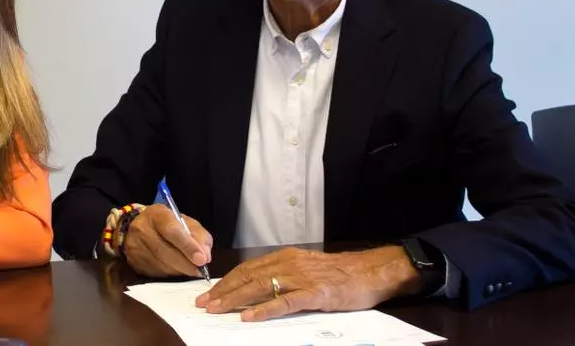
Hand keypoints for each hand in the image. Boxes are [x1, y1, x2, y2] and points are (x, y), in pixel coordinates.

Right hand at [122, 206, 212, 277]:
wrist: (139, 226)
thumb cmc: (167, 223)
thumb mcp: (186, 222)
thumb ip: (199, 236)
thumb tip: (205, 257)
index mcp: (156, 214)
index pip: (173, 231)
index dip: (188, 247)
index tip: (202, 260)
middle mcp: (142, 229)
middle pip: (165, 251)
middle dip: (186, 263)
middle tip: (200, 270)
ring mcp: (135, 246)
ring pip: (161, 265)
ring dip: (179, 270)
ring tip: (190, 270)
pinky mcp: (133, 262)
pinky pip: (155, 272)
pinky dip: (170, 274)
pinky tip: (177, 270)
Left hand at [194, 246, 421, 320]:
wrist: (371, 271)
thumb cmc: (340, 273)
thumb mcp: (306, 269)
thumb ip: (284, 276)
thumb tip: (258, 289)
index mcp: (285, 258)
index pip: (248, 269)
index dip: (226, 281)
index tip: (208, 293)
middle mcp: (288, 264)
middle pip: (248, 277)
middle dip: (223, 291)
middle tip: (203, 304)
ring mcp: (301, 278)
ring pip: (260, 287)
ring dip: (235, 299)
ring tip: (217, 309)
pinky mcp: (315, 294)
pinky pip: (285, 302)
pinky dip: (265, 310)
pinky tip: (250, 317)